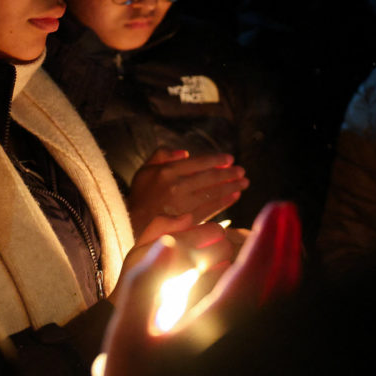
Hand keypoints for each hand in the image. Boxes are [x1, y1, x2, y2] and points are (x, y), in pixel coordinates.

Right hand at [96, 202, 301, 375]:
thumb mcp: (127, 336)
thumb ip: (145, 285)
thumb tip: (168, 244)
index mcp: (216, 326)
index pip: (252, 273)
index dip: (267, 237)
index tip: (278, 208)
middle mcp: (237, 334)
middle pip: (276, 283)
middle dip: (283, 243)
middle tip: (285, 212)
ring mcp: (241, 341)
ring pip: (278, 297)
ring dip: (281, 262)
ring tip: (280, 234)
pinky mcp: (237, 351)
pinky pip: (267, 309)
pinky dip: (273, 284)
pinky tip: (263, 272)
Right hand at [127, 148, 249, 238]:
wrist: (132, 223)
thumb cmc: (140, 195)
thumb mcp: (145, 170)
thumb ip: (161, 155)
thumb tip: (185, 152)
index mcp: (168, 171)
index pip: (198, 163)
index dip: (217, 160)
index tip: (230, 159)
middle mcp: (177, 186)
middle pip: (209, 178)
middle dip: (229, 174)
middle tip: (242, 171)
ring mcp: (183, 205)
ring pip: (213, 193)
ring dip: (231, 187)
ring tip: (244, 183)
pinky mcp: (188, 220)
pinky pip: (211, 209)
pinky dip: (224, 202)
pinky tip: (234, 197)